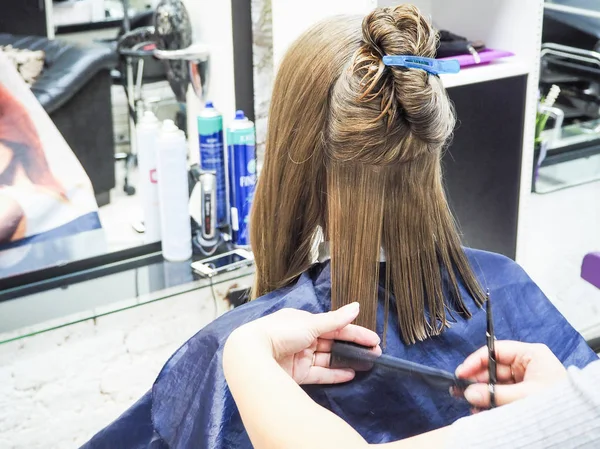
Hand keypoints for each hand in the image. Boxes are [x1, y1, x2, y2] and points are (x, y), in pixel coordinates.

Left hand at [227, 303, 380, 384]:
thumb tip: (357, 306)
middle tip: (375, 354)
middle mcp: (302, 338)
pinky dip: (335, 373)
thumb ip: (336, 319)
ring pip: (328, 358)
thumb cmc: (280, 332)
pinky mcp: (297, 374)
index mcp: (303, 321)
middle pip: (333, 343)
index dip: (355, 332)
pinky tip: (351, 374)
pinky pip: (320, 373)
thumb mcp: (310, 323)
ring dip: (347, 360)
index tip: (374, 340)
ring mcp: (299, 357)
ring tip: (367, 364)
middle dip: (354, 348)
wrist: (252, 355)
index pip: (334, 326)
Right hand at [456, 341, 566, 407]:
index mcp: (530, 354)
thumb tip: (469, 392)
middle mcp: (526, 365)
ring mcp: (525, 380)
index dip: (475, 361)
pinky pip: (502, 395)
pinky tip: (481, 410)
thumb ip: (495, 394)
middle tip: (461, 392)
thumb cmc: (560, 402)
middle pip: (493, 368)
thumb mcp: (525, 396)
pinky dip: (491, 402)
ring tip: (471, 404)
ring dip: (483, 394)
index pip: (495, 351)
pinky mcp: (524, 395)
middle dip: (477, 381)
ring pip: (496, 384)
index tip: (461, 373)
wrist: (580, 422)